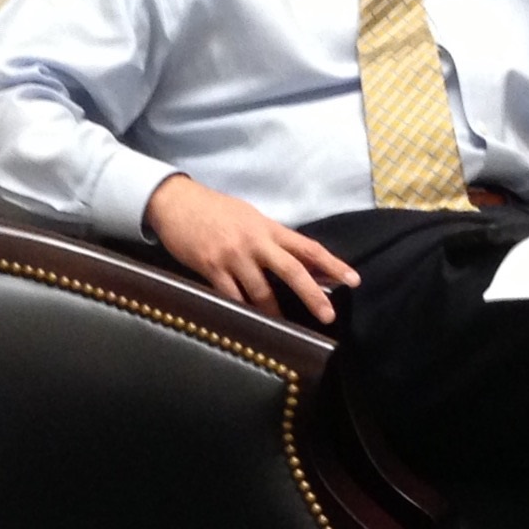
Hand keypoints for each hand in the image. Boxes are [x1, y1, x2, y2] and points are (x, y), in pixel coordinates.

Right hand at [143, 175, 357, 326]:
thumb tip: (303, 264)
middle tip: (328, 315)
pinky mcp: (211, 267)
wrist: (175, 201)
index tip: (353, 280)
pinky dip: (241, 310)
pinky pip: (231, 296)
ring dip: (274, 312)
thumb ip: (274, 240)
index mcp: (269, 228)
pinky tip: (250, 322)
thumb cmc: (215, 210)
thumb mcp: (250, 218)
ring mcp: (233, 255)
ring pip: (261, 291)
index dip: (332, 264)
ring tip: (284, 327)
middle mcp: (255, 241)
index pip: (308, 247)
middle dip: (312, 294)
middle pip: (292, 270)